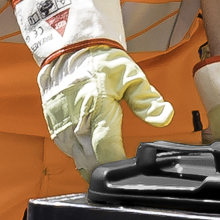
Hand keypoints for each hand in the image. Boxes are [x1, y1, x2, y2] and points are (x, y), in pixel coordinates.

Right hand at [16, 0, 172, 174]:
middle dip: (108, 168)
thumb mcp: (130, 76)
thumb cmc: (100, 62)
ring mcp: (62, 128)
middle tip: (123, 164)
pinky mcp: (54, 128)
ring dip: (94, 163)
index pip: (107, 154)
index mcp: (97, 111)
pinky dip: (82, 153)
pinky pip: (70, 151)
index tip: (132, 166)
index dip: (120, 165)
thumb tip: (165, 117)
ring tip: (109, 157)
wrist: (67, 50)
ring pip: (79, 160)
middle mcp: (76, 124)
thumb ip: (147, 101)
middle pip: (92, 164)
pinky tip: (92, 147)